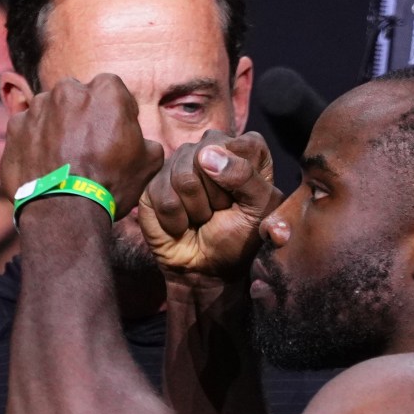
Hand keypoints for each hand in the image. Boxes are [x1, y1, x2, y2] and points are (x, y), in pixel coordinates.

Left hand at [0, 74, 163, 218]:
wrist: (65, 212)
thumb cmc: (110, 184)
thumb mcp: (148, 163)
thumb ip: (146, 140)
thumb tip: (141, 142)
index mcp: (105, 90)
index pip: (113, 90)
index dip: (115, 111)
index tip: (114, 132)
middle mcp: (67, 90)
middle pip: (77, 95)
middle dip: (81, 114)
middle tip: (86, 145)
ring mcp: (36, 108)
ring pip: (49, 111)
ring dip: (56, 127)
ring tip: (63, 159)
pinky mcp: (14, 129)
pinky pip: (27, 130)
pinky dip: (34, 143)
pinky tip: (43, 165)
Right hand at [141, 132, 281, 278]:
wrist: (208, 269)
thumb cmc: (239, 237)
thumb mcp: (259, 210)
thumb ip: (245, 176)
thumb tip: (206, 155)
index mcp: (243, 149)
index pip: (245, 145)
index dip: (244, 178)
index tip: (244, 199)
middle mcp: (208, 148)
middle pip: (207, 156)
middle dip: (216, 196)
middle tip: (219, 210)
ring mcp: (177, 164)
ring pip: (184, 177)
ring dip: (197, 210)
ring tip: (201, 217)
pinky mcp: (153, 185)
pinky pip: (164, 198)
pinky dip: (177, 221)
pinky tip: (181, 225)